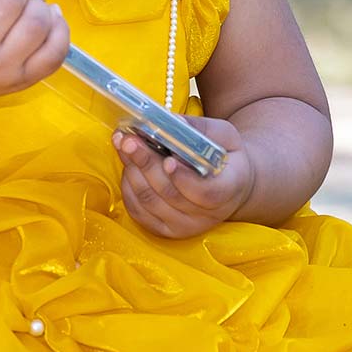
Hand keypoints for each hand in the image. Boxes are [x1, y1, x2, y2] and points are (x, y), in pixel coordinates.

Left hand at [112, 117, 256, 234]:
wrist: (228, 186)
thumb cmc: (226, 157)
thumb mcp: (225, 137)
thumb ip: (201, 129)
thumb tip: (171, 122)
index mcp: (227, 191)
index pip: (206, 193)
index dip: (184, 178)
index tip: (168, 160)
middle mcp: (206, 216)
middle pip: (170, 194)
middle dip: (146, 164)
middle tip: (129, 140)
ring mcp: (184, 226)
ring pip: (150, 202)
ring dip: (132, 172)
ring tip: (124, 146)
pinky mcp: (165, 230)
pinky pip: (139, 212)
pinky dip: (128, 187)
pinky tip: (127, 166)